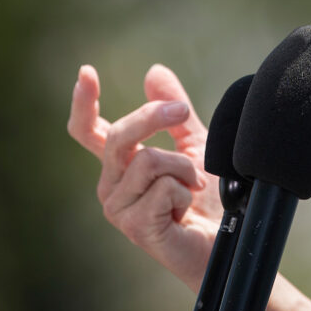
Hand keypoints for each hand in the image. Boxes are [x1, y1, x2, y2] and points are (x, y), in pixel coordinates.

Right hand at [67, 62, 223, 288]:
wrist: (227, 238)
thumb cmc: (209, 198)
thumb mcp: (193, 142)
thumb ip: (172, 111)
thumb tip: (153, 71)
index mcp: (120, 165)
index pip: (88, 131)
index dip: (83, 102)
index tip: (87, 72)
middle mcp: (112, 186)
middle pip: (118, 135)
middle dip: (153, 116)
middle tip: (182, 112)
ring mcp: (119, 209)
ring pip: (147, 159)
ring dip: (184, 167)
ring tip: (194, 187)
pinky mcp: (135, 226)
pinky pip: (162, 186)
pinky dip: (185, 190)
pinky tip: (186, 210)